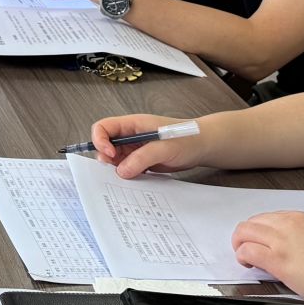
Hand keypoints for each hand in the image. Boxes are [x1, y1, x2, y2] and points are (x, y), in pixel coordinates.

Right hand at [89, 112, 210, 177]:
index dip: (100, 141)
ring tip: (129, 177)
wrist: (203, 147)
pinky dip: (127, 175)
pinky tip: (137, 180)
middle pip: (105, 145)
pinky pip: (127, 168)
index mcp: (132, 124)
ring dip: (117, 169)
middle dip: (106, 159)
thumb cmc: (187, 139)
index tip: (109, 155)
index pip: (103, 127)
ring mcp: (135, 148)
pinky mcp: (141, 160)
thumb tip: (121, 171)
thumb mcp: (165, 148)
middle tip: (116, 171)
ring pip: (115, 159)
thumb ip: (142, 158)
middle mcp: (130, 135)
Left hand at [231, 211, 303, 300]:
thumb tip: (284, 245)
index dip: (259, 231)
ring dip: (240, 244)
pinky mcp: (277, 260)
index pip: (267, 218)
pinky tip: (248, 264)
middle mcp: (288, 224)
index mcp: (300, 218)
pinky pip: (247, 251)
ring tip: (246, 257)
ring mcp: (281, 241)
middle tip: (247, 248)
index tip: (260, 241)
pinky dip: (242, 256)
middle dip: (245, 236)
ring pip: (244, 232)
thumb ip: (299, 236)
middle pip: (252, 222)